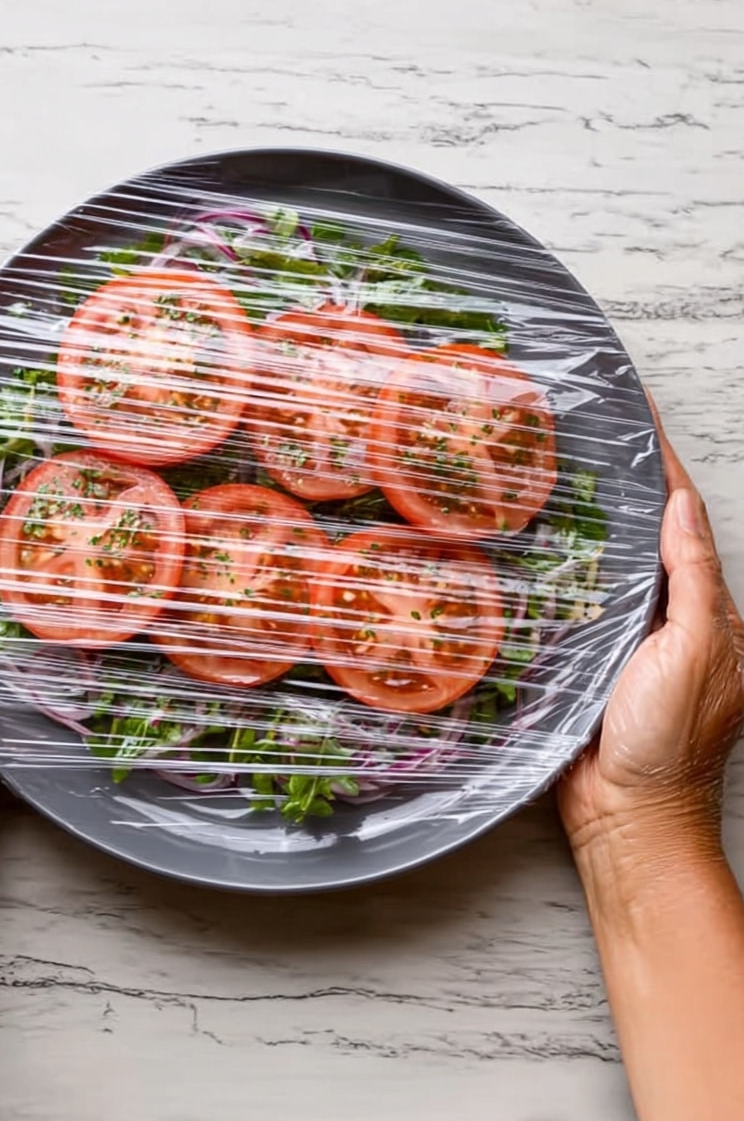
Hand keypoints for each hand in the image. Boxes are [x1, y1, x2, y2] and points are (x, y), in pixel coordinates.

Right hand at [558, 411, 743, 858]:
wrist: (625, 816)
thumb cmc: (669, 739)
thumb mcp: (695, 650)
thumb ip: (692, 578)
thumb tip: (679, 504)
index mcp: (705, 610)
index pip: (684, 521)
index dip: (663, 468)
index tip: (639, 417)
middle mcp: (666, 617)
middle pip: (643, 534)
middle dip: (621, 484)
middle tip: (583, 435)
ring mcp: (623, 638)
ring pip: (602, 564)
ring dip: (583, 522)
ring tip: (548, 474)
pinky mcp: (583, 658)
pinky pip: (570, 602)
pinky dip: (556, 568)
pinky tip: (527, 545)